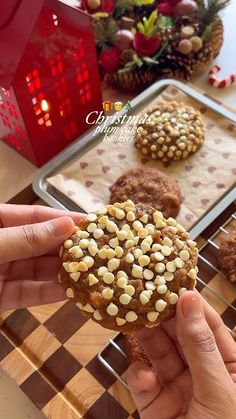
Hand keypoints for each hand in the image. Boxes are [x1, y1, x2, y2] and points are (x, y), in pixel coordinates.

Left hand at [0, 204, 82, 310]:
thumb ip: (25, 238)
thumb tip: (65, 225)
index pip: (32, 216)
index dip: (60, 219)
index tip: (89, 223)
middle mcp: (1, 245)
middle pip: (38, 244)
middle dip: (65, 248)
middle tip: (96, 251)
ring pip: (35, 270)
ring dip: (60, 272)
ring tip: (88, 272)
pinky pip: (25, 293)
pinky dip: (46, 293)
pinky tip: (68, 292)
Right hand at [127, 291, 235, 418]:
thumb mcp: (217, 390)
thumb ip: (200, 346)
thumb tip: (189, 300)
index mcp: (227, 367)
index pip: (209, 327)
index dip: (192, 304)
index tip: (174, 281)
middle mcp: (201, 373)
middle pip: (180, 335)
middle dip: (163, 315)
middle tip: (146, 293)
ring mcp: (177, 388)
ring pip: (158, 353)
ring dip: (145, 335)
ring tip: (134, 318)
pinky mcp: (154, 404)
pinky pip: (142, 381)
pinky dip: (139, 376)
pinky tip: (145, 377)